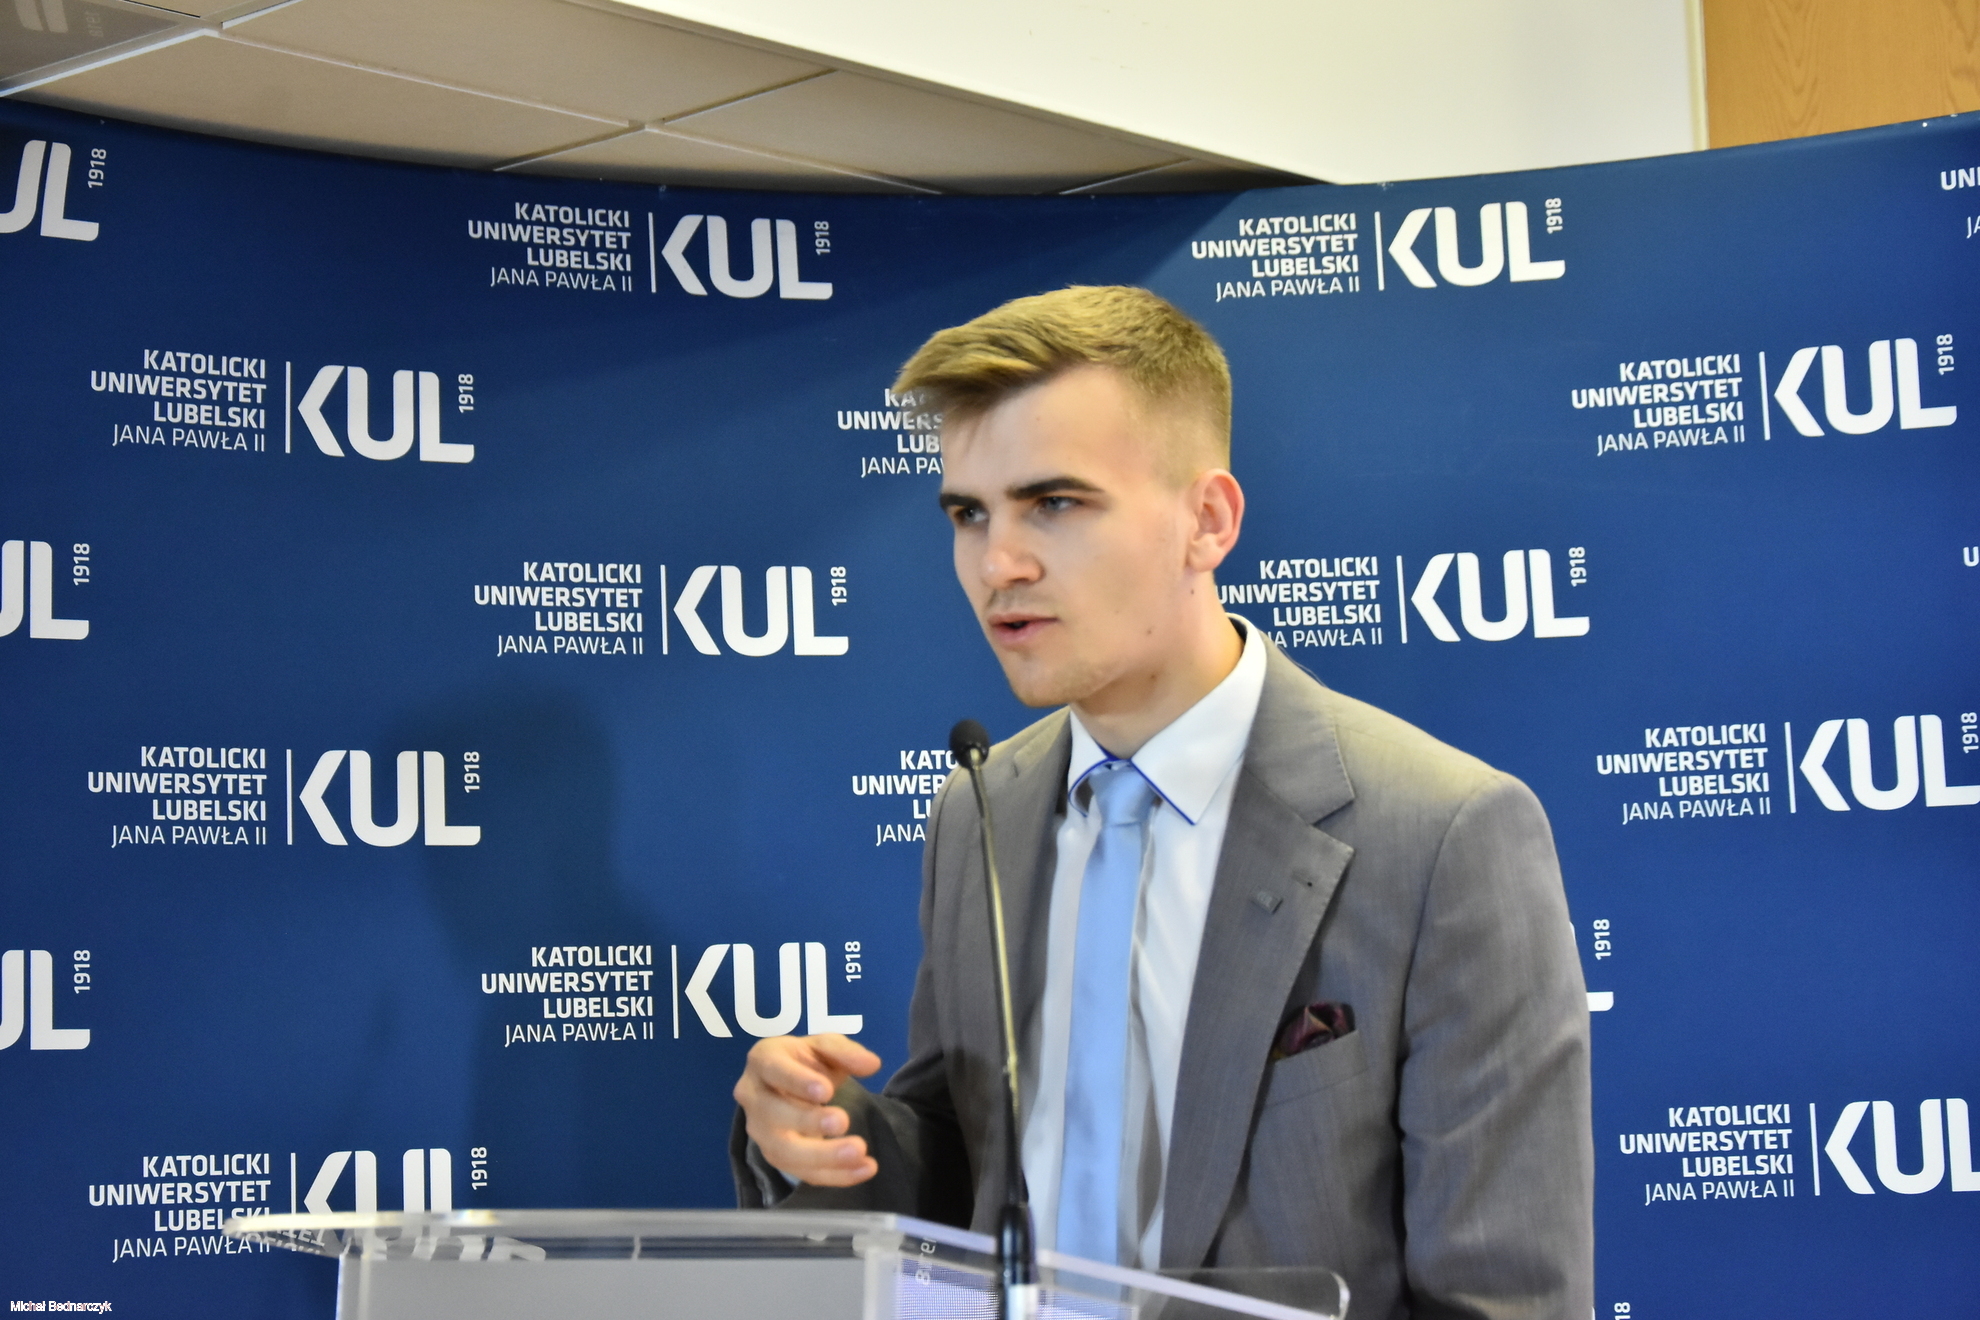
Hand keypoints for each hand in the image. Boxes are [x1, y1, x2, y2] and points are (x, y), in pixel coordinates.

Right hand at [734, 1034, 882, 1187]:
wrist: (792, 1085)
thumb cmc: (805, 1062)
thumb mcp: (825, 1046)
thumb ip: (846, 1052)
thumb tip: (872, 1064)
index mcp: (763, 1061)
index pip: (774, 1071)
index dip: (797, 1082)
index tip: (827, 1092)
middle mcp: (753, 1098)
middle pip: (774, 1115)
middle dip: (808, 1122)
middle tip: (843, 1121)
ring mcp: (761, 1133)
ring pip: (785, 1152)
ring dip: (823, 1156)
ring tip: (859, 1152)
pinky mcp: (777, 1158)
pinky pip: (803, 1172)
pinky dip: (835, 1175)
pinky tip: (864, 1169)